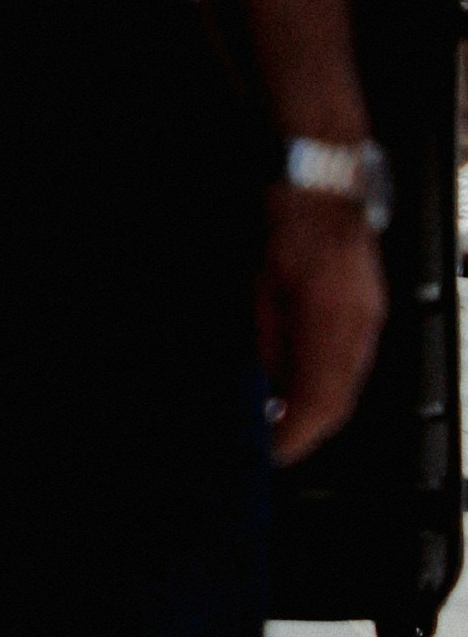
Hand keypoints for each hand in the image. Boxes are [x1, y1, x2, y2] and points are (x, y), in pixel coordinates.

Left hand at [264, 185, 386, 462]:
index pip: (318, 398)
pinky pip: (357, 363)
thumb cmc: (286, 225)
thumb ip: (272, 342)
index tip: (276, 449)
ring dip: (323, 408)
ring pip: (351, 384)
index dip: (296, 432)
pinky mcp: (374, 311)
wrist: (324, 187)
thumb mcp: (261, 287)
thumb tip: (274, 387)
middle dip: (310, 428)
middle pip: (340, 399)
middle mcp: (358, 323)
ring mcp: (372, 317)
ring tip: (290, 417)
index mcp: (327, 317)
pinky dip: (335, 383)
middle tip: (281, 440)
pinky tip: (312, 384)